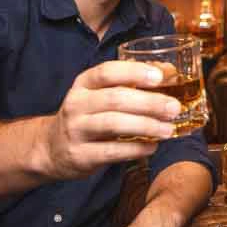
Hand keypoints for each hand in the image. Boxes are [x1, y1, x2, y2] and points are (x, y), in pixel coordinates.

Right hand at [38, 61, 181, 179]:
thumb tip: (168, 71)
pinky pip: (111, 151)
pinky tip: (152, 146)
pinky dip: (136, 149)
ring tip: (168, 129)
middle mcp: (76, 104)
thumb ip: (130, 83)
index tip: (160, 76)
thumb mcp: (101, 94)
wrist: (52, 147)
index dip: (134, 72)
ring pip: (113, 124)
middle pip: (115, 99)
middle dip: (149, 103)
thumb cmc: (88, 115)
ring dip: (146, 126)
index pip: (107, 71)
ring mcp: (76, 130)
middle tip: (174, 108)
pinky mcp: (80, 155)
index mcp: (83, 84)